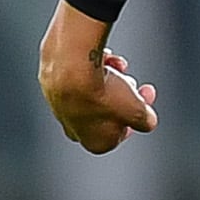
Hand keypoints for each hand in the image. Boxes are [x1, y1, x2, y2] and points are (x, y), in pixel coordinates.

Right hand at [39, 2, 156, 152]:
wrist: (72, 66)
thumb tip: (147, 121)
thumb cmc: (102, 94)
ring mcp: (59, 106)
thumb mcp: (138, 112)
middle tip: (132, 83)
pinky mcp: (51, 83)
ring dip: (112, 78)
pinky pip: (79, 76)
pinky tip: (105, 57)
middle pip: (107, 111)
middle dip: (123, 95)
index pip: (120, 134)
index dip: (136, 116)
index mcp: (95, 142)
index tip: (144, 103)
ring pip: (94, 91)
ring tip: (119, 67)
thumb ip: (145, 120)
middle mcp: (73, 128)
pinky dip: (94, 67)